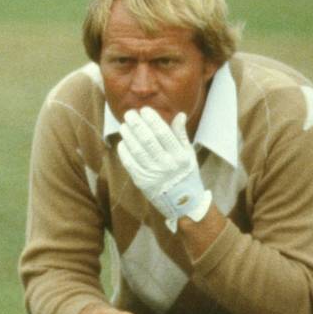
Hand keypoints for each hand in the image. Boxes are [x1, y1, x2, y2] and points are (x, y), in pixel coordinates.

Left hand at [117, 107, 212, 229]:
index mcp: (180, 156)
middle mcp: (167, 165)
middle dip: (137, 125)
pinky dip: (125, 152)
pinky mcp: (142, 182)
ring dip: (128, 136)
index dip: (152, 120)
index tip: (144, 110)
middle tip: (129, 114)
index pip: (163, 134)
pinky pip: (130, 164)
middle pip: (148, 141)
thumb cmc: (186, 174)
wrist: (183, 203)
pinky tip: (122, 142)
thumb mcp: (189, 155)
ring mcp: (153, 174)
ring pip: (137, 151)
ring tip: (124, 125)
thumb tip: (180, 115)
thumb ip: (182, 135)